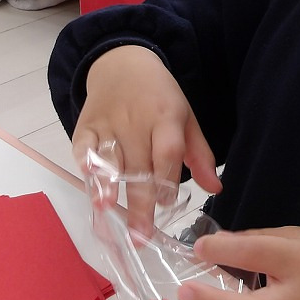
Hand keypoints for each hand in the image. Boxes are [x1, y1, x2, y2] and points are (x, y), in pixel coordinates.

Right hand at [72, 45, 220, 232]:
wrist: (122, 62)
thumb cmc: (159, 97)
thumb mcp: (186, 118)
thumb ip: (199, 155)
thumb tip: (215, 189)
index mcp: (165, 118)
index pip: (168, 152)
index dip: (167, 179)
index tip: (167, 207)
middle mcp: (136, 122)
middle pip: (138, 165)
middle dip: (139, 202)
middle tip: (140, 236)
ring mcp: (108, 123)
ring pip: (109, 159)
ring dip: (107, 185)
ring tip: (107, 211)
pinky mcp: (85, 125)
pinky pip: (83, 147)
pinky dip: (85, 165)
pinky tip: (89, 185)